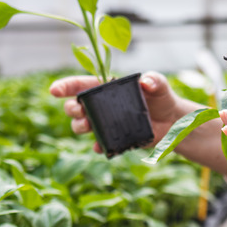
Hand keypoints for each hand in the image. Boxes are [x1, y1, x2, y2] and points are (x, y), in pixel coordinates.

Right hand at [49, 72, 197, 153]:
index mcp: (106, 88)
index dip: (65, 86)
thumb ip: (154, 80)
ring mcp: (105, 123)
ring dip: (79, 126)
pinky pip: (99, 143)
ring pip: (81, 125)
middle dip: (71, 108)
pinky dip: (97, 145)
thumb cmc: (162, 98)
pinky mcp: (113, 138)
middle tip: (79, 110)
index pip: (81, 84)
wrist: (171, 121)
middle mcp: (101, 105)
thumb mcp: (160, 85)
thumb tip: (147, 82)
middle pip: (75, 106)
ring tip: (89, 126)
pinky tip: (99, 146)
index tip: (54, 90)